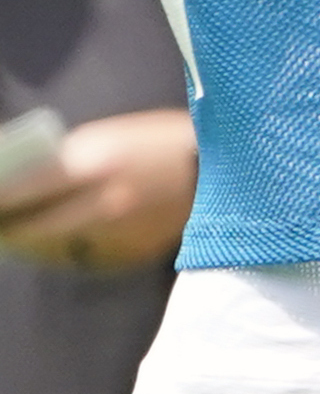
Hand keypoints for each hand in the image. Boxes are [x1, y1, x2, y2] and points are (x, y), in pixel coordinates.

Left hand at [0, 111, 196, 274]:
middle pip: (30, 227)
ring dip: (36, 240)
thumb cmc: (163, 142)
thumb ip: (66, 160)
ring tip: (28, 229)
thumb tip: (23, 181)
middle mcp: (98, 205)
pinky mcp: (128, 253)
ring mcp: (115, 234)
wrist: (224, 170)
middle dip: (11, 225)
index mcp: (90, 166)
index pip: (17, 192)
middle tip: (4, 222)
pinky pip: (82, 255)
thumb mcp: (110, 138)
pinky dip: (70, 248)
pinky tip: (68, 237)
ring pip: (52, 247)